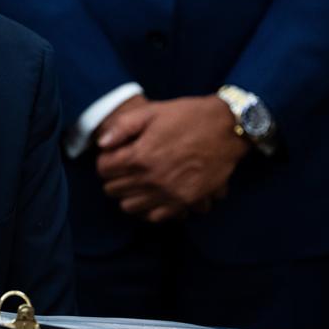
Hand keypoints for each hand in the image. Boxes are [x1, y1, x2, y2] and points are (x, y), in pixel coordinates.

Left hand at [96, 96, 246, 222]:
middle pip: (113, 189)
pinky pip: (155, 216)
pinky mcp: (185, 202)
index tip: (113, 155)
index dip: (105, 161)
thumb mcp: (151, 112)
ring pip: (129, 206)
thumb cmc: (187, 117)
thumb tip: (101, 144)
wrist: (227, 129)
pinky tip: (152, 194)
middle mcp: (152, 179)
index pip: (103, 169)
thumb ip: (122, 127)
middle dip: (114, 177)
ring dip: (128, 194)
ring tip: (136, 181)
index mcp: (140, 156)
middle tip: (123, 167)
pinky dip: (149, 208)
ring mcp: (169, 193)